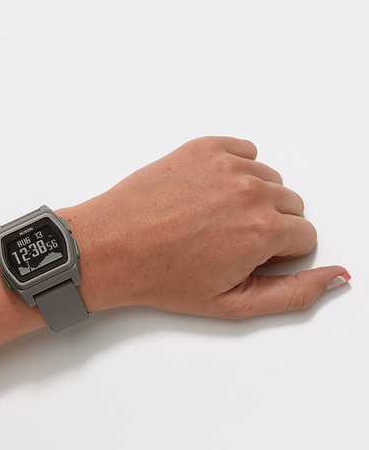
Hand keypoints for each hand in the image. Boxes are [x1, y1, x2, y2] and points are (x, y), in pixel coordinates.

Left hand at [62, 136, 348, 317]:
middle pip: (291, 206)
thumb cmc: (161, 277)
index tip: (244, 259)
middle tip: (224, 243)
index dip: (277, 254)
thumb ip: (294, 293)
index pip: (305, 235)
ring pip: (269, 179)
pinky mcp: (205, 147)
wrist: (111, 246)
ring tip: (210, 221)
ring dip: (251, 199)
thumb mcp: (232, 303)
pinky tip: (205, 195)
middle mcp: (252, 190)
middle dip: (268, 226)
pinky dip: (234, 171)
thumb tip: (337, 277)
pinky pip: (244, 152)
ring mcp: (227, 164)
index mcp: (264, 230)